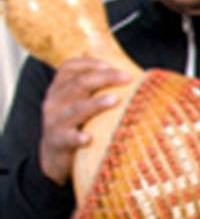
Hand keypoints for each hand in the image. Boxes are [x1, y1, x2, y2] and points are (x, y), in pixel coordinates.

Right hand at [38, 58, 123, 184]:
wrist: (54, 155)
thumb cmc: (75, 124)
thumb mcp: (78, 102)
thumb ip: (92, 89)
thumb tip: (127, 74)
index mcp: (59, 87)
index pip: (70, 67)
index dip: (91, 63)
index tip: (112, 64)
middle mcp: (54, 100)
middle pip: (79, 83)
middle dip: (105, 78)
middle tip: (128, 77)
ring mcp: (55, 120)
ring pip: (76, 108)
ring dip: (96, 104)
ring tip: (115, 100)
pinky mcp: (58, 141)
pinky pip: (69, 138)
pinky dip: (78, 137)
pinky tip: (89, 138)